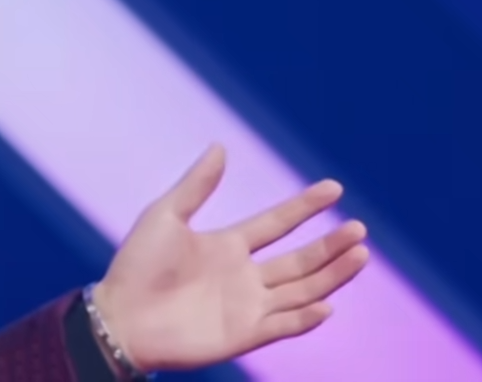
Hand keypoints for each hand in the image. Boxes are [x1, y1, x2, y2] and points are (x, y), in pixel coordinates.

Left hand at [91, 144, 370, 372]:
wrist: (120, 316)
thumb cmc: (136, 265)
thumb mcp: (165, 216)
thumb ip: (196, 185)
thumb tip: (220, 146)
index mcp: (226, 245)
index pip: (277, 223)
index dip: (305, 207)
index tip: (334, 188)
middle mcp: (244, 275)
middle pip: (300, 259)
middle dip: (331, 245)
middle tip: (360, 229)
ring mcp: (248, 306)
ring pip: (303, 289)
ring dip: (332, 275)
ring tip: (360, 254)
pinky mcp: (245, 335)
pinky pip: (284, 325)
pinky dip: (306, 317)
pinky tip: (326, 303)